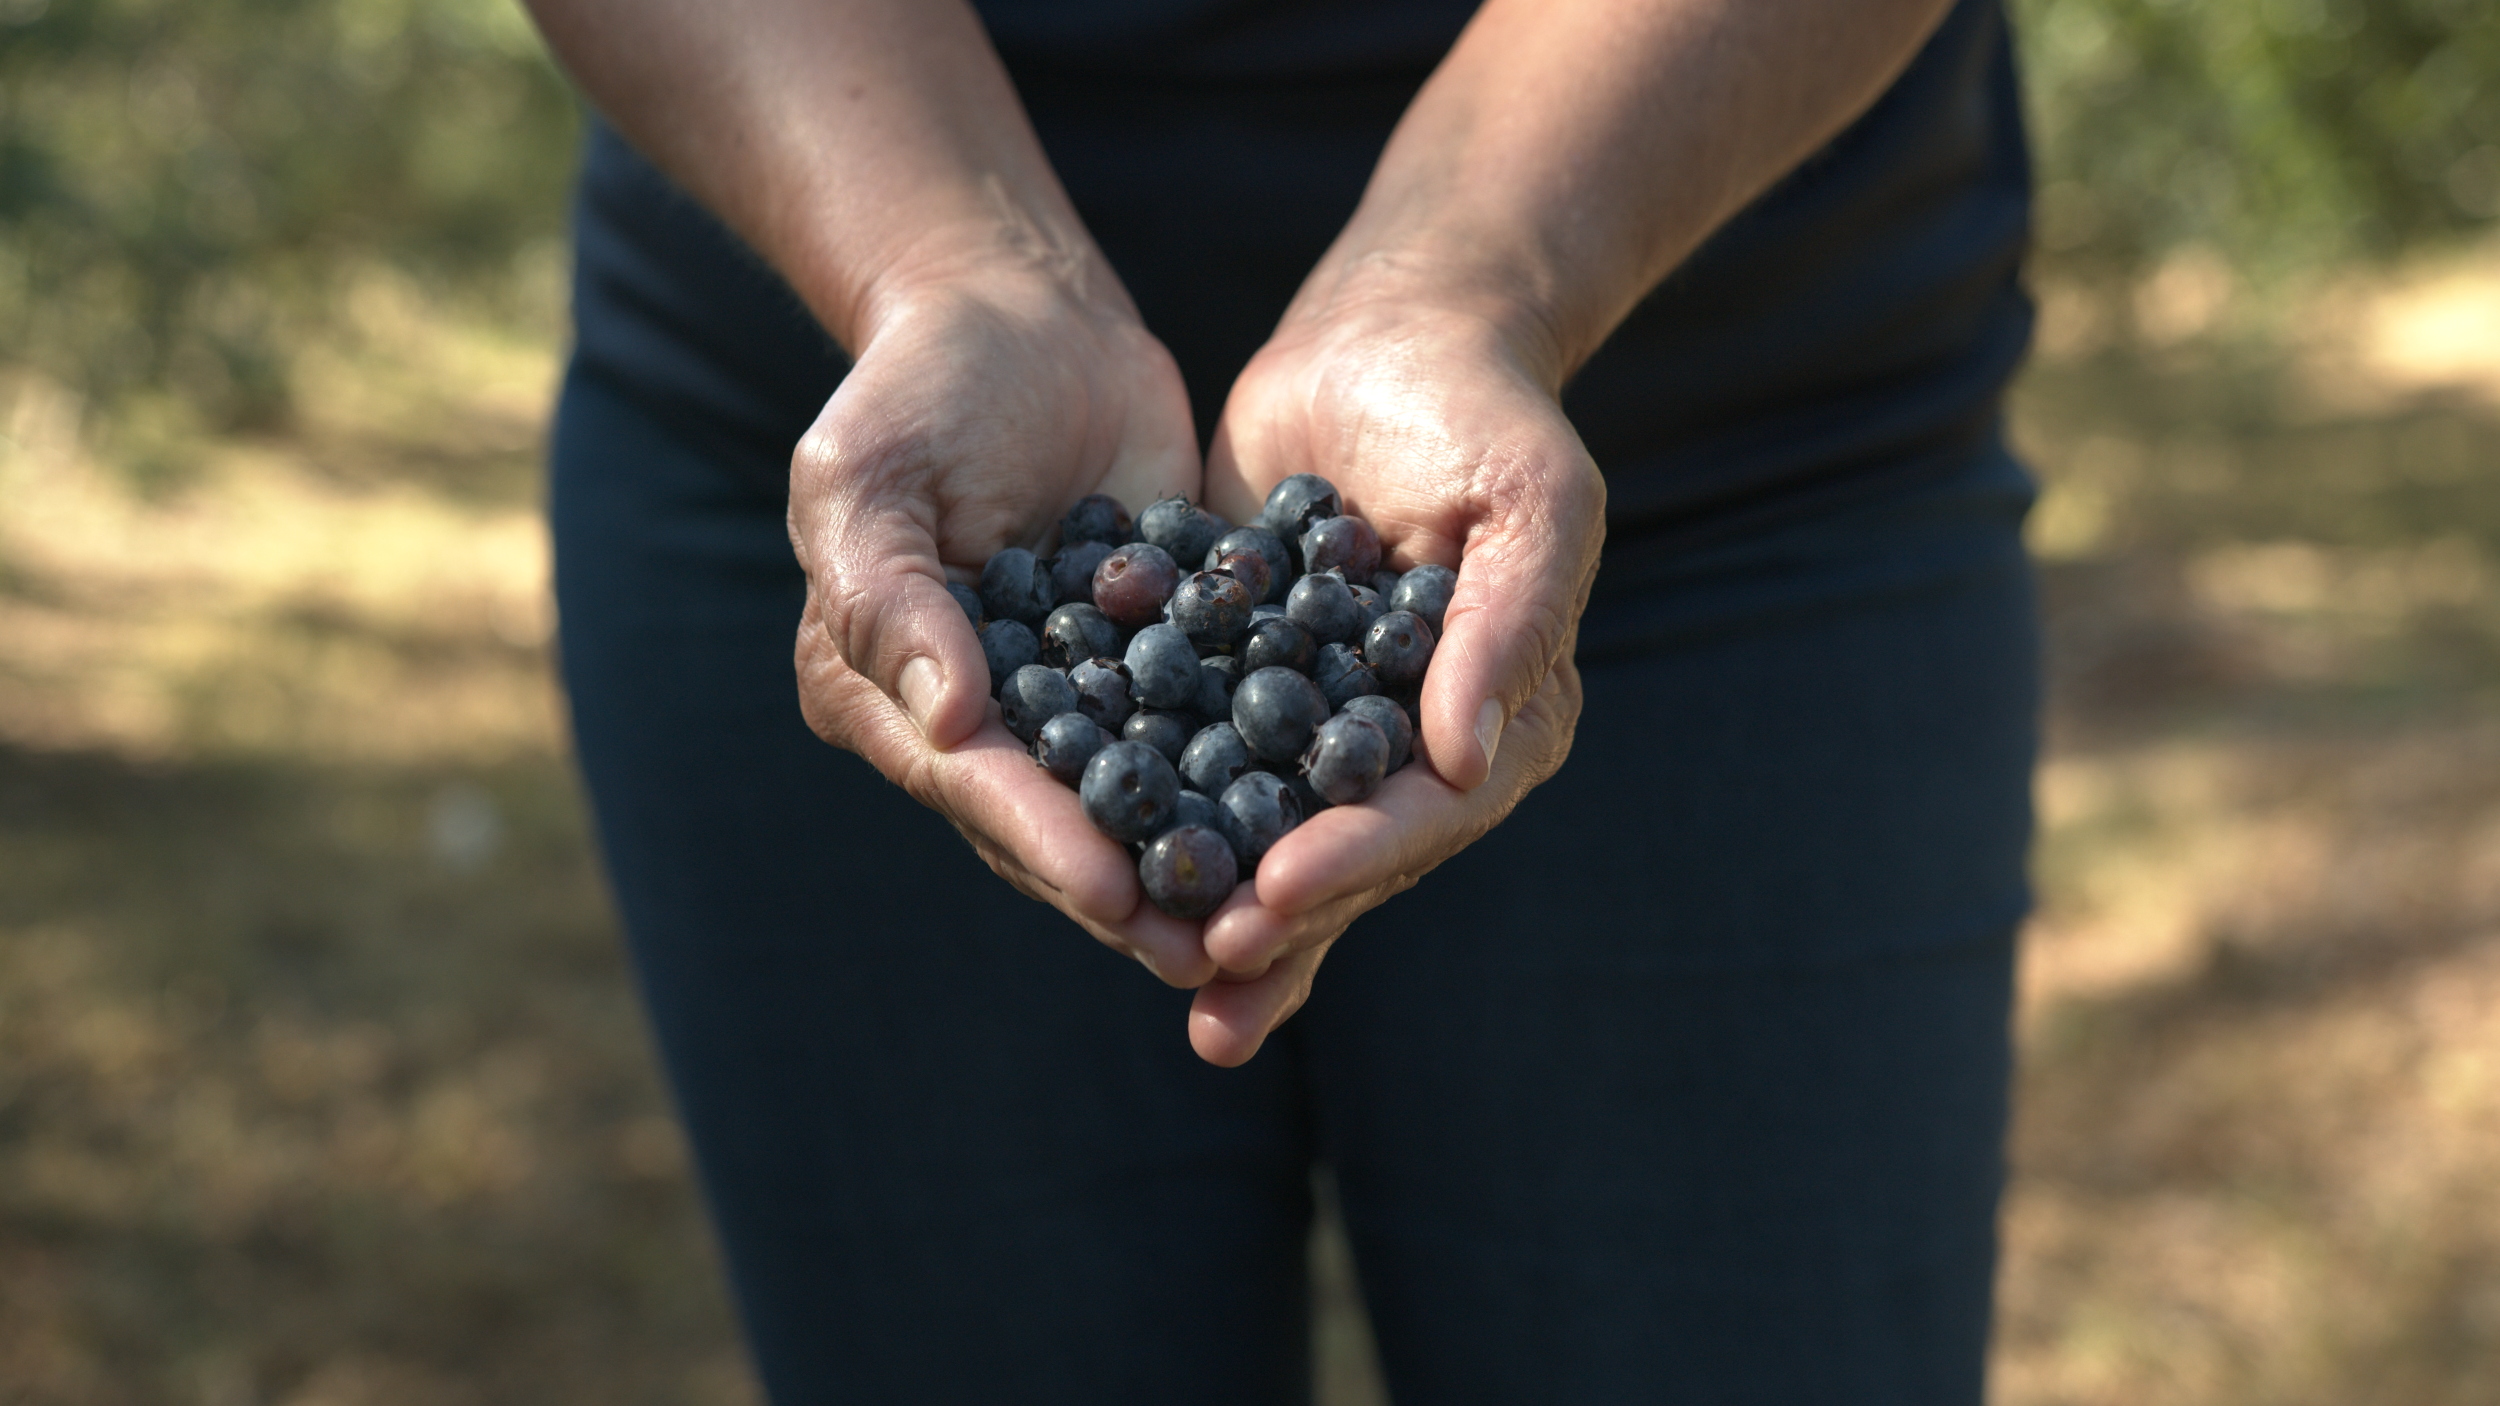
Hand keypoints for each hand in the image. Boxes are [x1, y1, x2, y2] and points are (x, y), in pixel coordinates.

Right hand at [785, 267, 1218, 986]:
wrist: (1021, 309)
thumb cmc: (918, 383)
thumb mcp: (868, 472)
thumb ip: (886, 593)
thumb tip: (946, 718)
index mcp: (885, 694)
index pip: (973, 785)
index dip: (1044, 842)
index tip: (1113, 893)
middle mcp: (975, 718)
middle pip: (1059, 823)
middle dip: (1136, 890)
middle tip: (1213, 951)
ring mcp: (1070, 694)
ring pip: (1141, 795)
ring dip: (1205, 856)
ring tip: (1281, 918)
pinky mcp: (1155, 656)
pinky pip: (1206, 722)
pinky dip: (1258, 767)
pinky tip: (1326, 811)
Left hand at [1193, 276, 1605, 1064]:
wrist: (1385, 335)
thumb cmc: (1481, 409)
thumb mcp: (1529, 498)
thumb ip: (1509, 622)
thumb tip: (1469, 762)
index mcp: (1506, 720)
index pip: (1429, 813)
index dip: (1355, 859)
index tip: (1278, 889)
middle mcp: (1421, 744)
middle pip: (1347, 850)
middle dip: (1276, 911)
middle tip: (1198, 960)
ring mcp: (1328, 725)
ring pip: (1271, 830)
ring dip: (1215, 898)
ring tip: (1152, 961)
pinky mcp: (1246, 688)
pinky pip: (1199, 760)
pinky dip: (1154, 807)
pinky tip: (1092, 855)